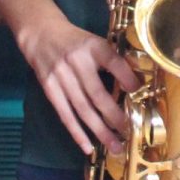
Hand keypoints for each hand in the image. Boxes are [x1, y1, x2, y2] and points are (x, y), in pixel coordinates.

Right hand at [16, 15, 142, 155]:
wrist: (41, 32)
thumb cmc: (76, 41)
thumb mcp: (96, 42)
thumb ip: (112, 60)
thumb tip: (137, 85)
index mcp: (93, 47)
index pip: (112, 61)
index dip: (126, 76)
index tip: (138, 91)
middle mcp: (77, 62)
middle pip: (97, 94)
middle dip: (115, 116)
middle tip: (129, 132)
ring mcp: (61, 77)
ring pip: (82, 109)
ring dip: (99, 131)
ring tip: (114, 147)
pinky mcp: (49, 88)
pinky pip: (64, 114)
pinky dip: (77, 132)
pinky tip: (88, 147)